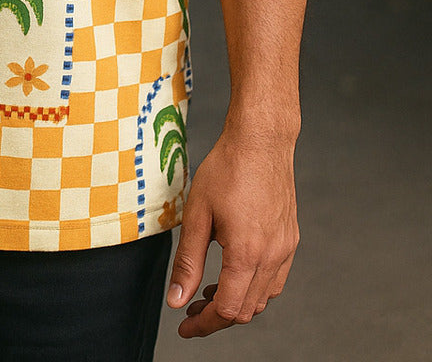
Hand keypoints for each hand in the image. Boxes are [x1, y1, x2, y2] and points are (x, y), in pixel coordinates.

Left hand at [166, 126, 298, 337]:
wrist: (261, 140)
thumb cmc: (227, 169)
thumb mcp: (197, 214)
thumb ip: (188, 261)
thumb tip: (176, 301)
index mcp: (247, 253)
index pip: (227, 310)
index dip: (203, 324)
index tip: (184, 326)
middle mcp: (272, 256)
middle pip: (246, 310)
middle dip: (216, 317)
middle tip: (190, 310)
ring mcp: (285, 248)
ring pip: (263, 298)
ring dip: (237, 303)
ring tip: (208, 292)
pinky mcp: (290, 239)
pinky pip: (275, 278)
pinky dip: (254, 287)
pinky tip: (234, 273)